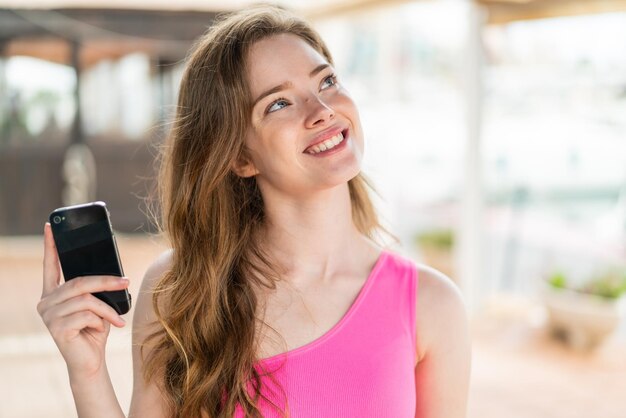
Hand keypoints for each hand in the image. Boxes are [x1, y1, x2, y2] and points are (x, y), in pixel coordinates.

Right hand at [37, 223, 129, 380]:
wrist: (91, 361)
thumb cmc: (95, 330)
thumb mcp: (97, 304)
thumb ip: (95, 288)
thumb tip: (113, 272)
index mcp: (54, 293)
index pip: (50, 266)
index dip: (50, 246)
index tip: (50, 226)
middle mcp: (46, 302)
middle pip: (79, 282)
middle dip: (106, 281)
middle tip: (126, 282)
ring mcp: (48, 316)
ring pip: (86, 299)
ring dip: (107, 309)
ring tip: (117, 319)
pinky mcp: (56, 328)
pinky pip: (86, 315)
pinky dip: (100, 320)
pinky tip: (101, 329)